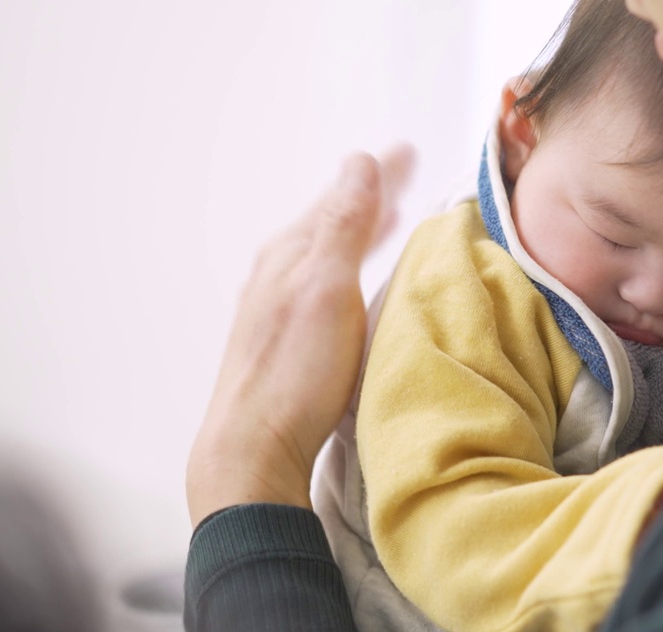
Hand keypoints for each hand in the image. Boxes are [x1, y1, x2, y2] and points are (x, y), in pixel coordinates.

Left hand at [187, 146, 415, 526]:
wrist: (252, 449)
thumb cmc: (293, 375)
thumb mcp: (327, 290)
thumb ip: (345, 225)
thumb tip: (360, 162)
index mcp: (291, 253)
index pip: (344, 197)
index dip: (381, 175)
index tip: (409, 152)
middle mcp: (279, 273)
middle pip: (331, 220)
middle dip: (369, 196)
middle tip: (402, 174)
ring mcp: (277, 306)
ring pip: (325, 250)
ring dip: (357, 228)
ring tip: (384, 217)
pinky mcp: (284, 339)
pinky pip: (322, 281)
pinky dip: (346, 264)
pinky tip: (352, 280)